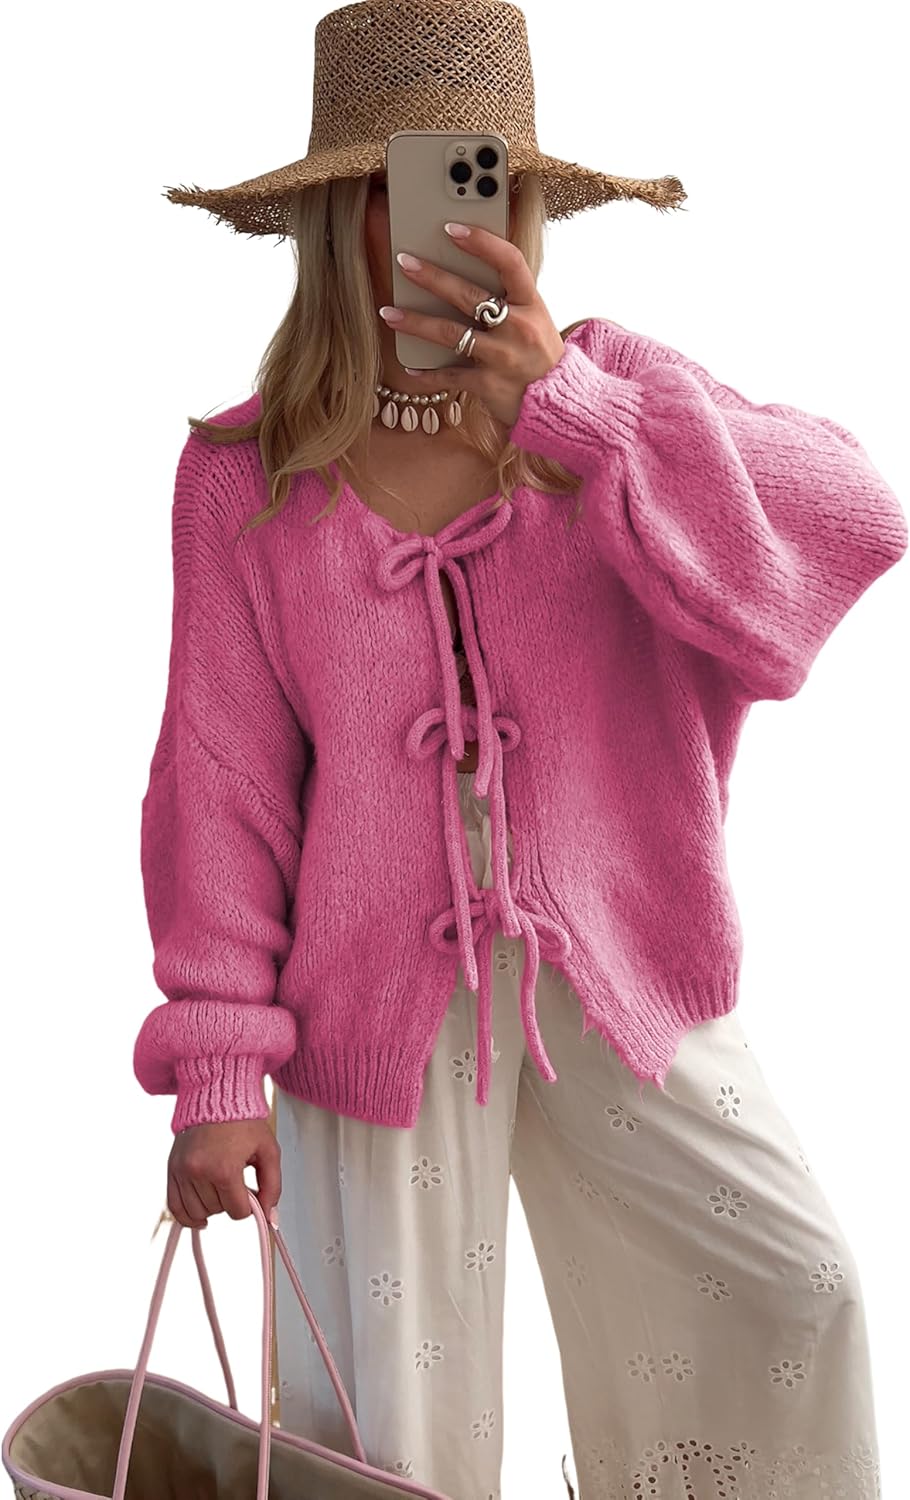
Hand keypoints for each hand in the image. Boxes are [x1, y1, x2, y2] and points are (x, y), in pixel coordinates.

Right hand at [167, 1118, 280, 1228]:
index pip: (237, 1211)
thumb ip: (272, 1187)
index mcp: (224, 1168)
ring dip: (212, 1206)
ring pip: (197, 1212)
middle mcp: (198, 1172)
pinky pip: (174, 1207)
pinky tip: (200, 1217)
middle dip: (230, 1201)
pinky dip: (187, 1216)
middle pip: (217, 1211)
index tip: (251, 1189)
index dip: (249, 1205)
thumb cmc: (243, 1121)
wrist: (217, 1095)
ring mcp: (182, 1171)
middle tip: (236, 1181)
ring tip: (220, 1187)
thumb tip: (268, 1217)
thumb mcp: (268, 1151)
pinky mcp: (172, 1168)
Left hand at [379, 221, 565, 427]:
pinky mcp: (488, 385)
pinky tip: (409, 369)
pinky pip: (449, 377)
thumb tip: (464, 268)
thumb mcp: (535, 318)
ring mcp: (502, 357)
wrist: (557, 400)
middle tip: (404, 262)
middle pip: (469, 296)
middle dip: (432, 277)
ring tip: (389, 312)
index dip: (481, 242)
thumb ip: (508, 297)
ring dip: (416, 322)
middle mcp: (518, 328)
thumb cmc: (538, 353)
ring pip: (451, 334)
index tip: (451, 228)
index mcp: (532, 303)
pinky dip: (426, 375)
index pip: (509, 262)